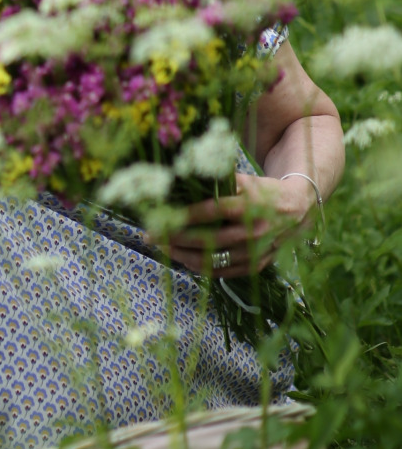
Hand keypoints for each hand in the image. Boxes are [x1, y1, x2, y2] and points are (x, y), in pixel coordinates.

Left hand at [165, 172, 312, 277]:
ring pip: (214, 260)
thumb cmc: (263, 191)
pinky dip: (202, 268)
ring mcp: (256, 252)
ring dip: (184, 256)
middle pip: (209, 239)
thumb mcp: (245, 180)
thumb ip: (218, 181)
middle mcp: (254, 232)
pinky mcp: (257, 265)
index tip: (161, 215)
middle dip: (176, 238)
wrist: (297, 209)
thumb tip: (183, 177)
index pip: (213, 212)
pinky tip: (184, 260)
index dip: (185, 215)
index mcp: (250, 206)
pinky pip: (225, 272)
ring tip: (163, 249)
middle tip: (151, 235)